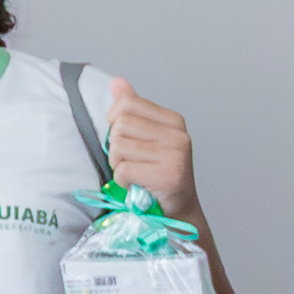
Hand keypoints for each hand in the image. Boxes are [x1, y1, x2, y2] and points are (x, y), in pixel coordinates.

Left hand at [104, 85, 199, 217]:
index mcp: (173, 120)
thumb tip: (117, 82)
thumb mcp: (147, 136)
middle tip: (132, 161)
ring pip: (119, 148)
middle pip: (120, 125)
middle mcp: (178, 135)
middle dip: (116, 147)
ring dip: (119, 165)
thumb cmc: (157, 173)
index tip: (126, 138)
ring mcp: (175, 155)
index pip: (127, 103)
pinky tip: (138, 186)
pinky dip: (124, 182)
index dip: (115, 121)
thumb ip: (133, 108)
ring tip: (136, 173)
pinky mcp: (168, 176)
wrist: (177, 210)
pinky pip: (124, 171)